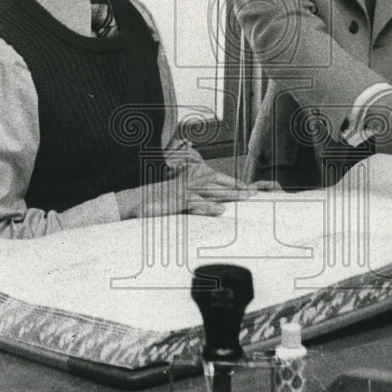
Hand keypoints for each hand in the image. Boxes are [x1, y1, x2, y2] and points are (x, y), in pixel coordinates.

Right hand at [117, 170, 274, 218]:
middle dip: (237, 187)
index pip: (215, 179)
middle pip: (218, 184)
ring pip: (212, 191)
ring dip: (230, 194)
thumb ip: (193, 200)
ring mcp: (183, 191)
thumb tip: (211, 205)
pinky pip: (196, 204)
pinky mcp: (177, 202)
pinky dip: (208, 208)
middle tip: (255, 192)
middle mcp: (189, 183)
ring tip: (247, 197)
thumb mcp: (178, 199)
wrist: (135, 202)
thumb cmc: (157, 203)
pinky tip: (221, 212)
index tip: (249, 187)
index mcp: (190, 179)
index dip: (232, 183)